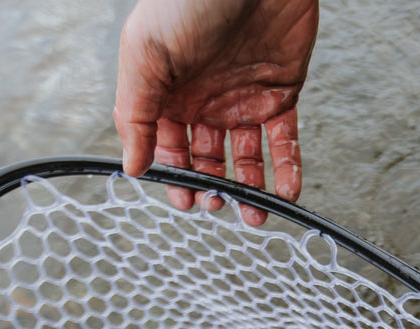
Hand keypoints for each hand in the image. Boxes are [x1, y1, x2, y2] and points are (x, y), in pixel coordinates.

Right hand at [114, 0, 318, 223]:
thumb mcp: (145, 57)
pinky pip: (284, 141)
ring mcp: (242, 98)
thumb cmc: (188, 2)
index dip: (175, 177)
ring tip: (255, 215)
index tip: (185, 201)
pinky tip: (286, 193)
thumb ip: (136, 116)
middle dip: (211, 188)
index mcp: (166, 93)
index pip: (166, 149)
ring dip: (249, 190)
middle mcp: (203, 100)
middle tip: (218, 206)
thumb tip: (133, 167)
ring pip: (245, 158)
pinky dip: (287, 169)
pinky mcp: (280, 93)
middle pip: (205, 160)